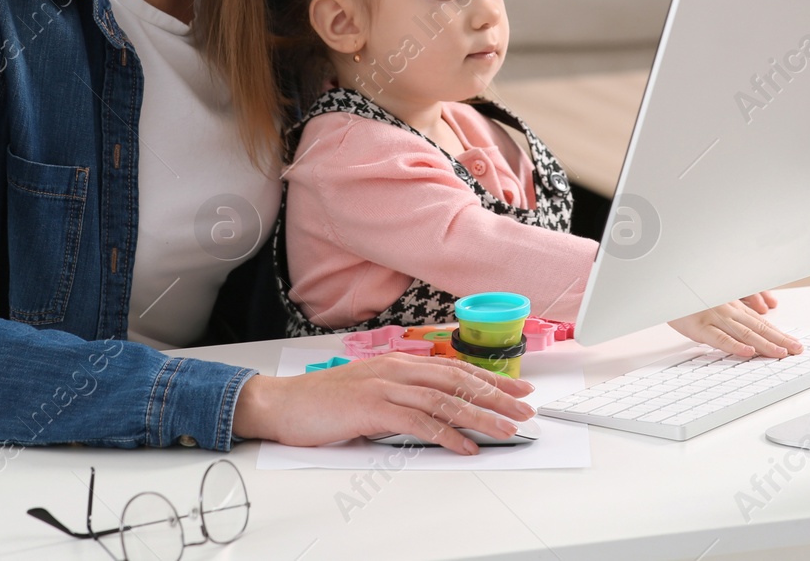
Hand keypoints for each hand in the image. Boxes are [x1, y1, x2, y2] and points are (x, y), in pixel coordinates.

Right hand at [231, 352, 536, 454]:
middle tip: (526, 409)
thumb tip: (436, 413)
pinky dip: (446, 434)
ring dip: (480, 416)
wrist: (283, 403)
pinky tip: (465, 446)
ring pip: (445, 399)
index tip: (518, 389)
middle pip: (458, 380)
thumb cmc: (324, 402)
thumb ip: (402, 397)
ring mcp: (385, 386)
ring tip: (507, 429)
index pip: (455, 369)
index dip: (491, 379)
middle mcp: (397, 368)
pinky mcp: (373, 407)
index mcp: (399, 363)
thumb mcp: (371, 393)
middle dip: (497, 395)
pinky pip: (418, 421)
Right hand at [668, 294, 801, 357]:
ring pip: (744, 333)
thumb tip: (764, 308)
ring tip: (780, 354)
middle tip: (797, 351)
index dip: (779, 333)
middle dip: (780, 339)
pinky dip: (734, 346)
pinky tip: (747, 353)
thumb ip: (739, 302)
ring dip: (764, 344)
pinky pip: (719, 338)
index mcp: (732, 306)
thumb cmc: (688, 293)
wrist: (664, 284)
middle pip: (758, 328)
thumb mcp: (715, 295)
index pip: (761, 322)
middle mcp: (727, 311)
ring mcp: (713, 318)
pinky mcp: (698, 327)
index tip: (794, 343)